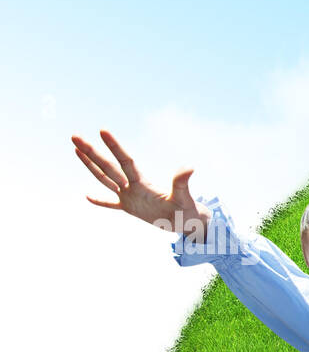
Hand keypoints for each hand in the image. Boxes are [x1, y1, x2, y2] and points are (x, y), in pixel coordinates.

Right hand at [71, 130, 209, 239]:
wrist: (189, 221)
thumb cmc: (188, 209)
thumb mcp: (183, 197)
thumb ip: (182, 182)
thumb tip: (190, 167)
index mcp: (142, 182)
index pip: (125, 161)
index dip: (114, 146)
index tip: (102, 130)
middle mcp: (133, 186)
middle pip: (108, 166)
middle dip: (91, 151)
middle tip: (75, 135)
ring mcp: (130, 196)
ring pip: (105, 179)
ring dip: (90, 165)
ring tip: (76, 150)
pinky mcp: (130, 208)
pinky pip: (111, 204)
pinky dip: (100, 201)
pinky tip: (87, 196)